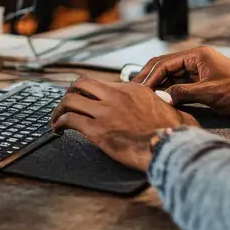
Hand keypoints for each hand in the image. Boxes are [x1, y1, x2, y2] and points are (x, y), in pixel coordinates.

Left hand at [51, 76, 198, 171]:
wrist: (167, 146)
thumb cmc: (173, 132)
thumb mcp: (172, 109)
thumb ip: (164, 102)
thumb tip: (166, 100)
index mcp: (132, 89)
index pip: (102, 84)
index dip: (90, 92)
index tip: (86, 99)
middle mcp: (115, 96)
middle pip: (81, 84)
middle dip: (69, 94)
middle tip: (66, 105)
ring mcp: (104, 112)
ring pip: (70, 100)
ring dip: (59, 110)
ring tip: (55, 120)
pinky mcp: (96, 130)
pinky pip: (70, 120)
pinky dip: (60, 123)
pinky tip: (59, 129)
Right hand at [132, 45, 229, 117]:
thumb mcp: (209, 93)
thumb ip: (183, 93)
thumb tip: (160, 96)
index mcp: (197, 55)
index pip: (166, 63)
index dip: (151, 76)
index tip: (139, 89)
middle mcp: (196, 58)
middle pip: (166, 65)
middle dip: (150, 76)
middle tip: (134, 88)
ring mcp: (199, 68)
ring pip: (172, 74)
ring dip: (158, 83)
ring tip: (143, 94)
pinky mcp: (202, 79)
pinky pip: (181, 82)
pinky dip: (169, 89)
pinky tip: (160, 97)